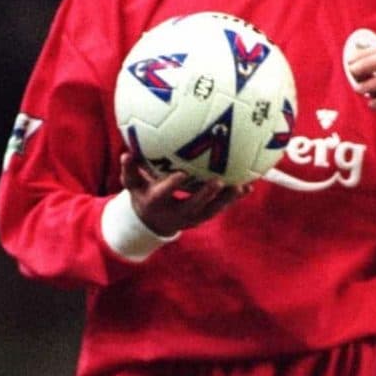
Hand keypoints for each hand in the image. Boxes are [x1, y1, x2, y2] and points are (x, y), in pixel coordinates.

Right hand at [120, 151, 252, 236]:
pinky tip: (249, 186)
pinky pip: (220, 209)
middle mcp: (175, 214)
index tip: (183, 173)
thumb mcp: (132, 184)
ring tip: (241, 186)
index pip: (164, 194)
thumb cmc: (143, 194)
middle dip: (206, 196)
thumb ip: (130, 169)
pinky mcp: (203, 217)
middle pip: (193, 206)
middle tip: (218, 182)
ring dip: (226, 200)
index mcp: (156, 202)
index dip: (173, 185)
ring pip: (211, 211)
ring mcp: (191, 218)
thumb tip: (127, 153)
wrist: (152, 221)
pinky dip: (233, 199)